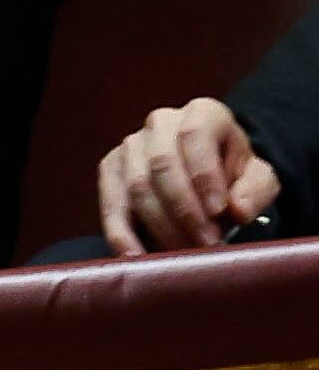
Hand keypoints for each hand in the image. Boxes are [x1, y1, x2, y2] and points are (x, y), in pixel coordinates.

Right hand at [99, 97, 279, 253]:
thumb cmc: (235, 174)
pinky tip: (135, 256)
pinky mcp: (111, 168)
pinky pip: (110, 201)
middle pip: (161, 163)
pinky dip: (120, 232)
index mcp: (202, 114)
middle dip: (183, 208)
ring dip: (160, 224)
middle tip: (205, 242)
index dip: (204, 175)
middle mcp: (161, 123)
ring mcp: (131, 144)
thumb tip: (238, 210)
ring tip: (184, 252)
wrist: (209, 173)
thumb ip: (255, 190)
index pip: (195, 135)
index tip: (220, 212)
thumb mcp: (260, 177)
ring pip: (136, 184)